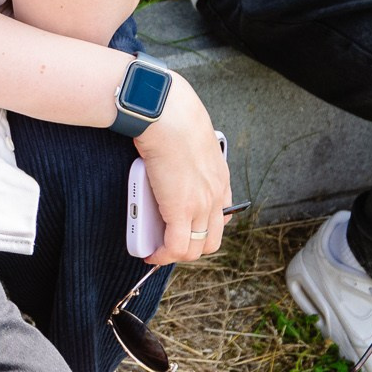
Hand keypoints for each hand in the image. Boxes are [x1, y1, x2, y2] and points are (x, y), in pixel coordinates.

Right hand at [131, 77, 230, 264]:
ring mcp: (201, 206)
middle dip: (189, 247)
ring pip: (194, 248)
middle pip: (211, 239)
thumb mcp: (191, 141)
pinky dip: (162, 255)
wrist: (167, 115)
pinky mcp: (180, 211)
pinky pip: (175, 247)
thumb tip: (167, 154)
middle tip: (167, 243)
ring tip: (156, 250)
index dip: (203, 228)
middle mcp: (216, 195)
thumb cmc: (172, 119)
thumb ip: (187, 156)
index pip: (222, 217)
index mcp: (220, 178)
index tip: (185, 228)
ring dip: (175, 254)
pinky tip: (150, 252)